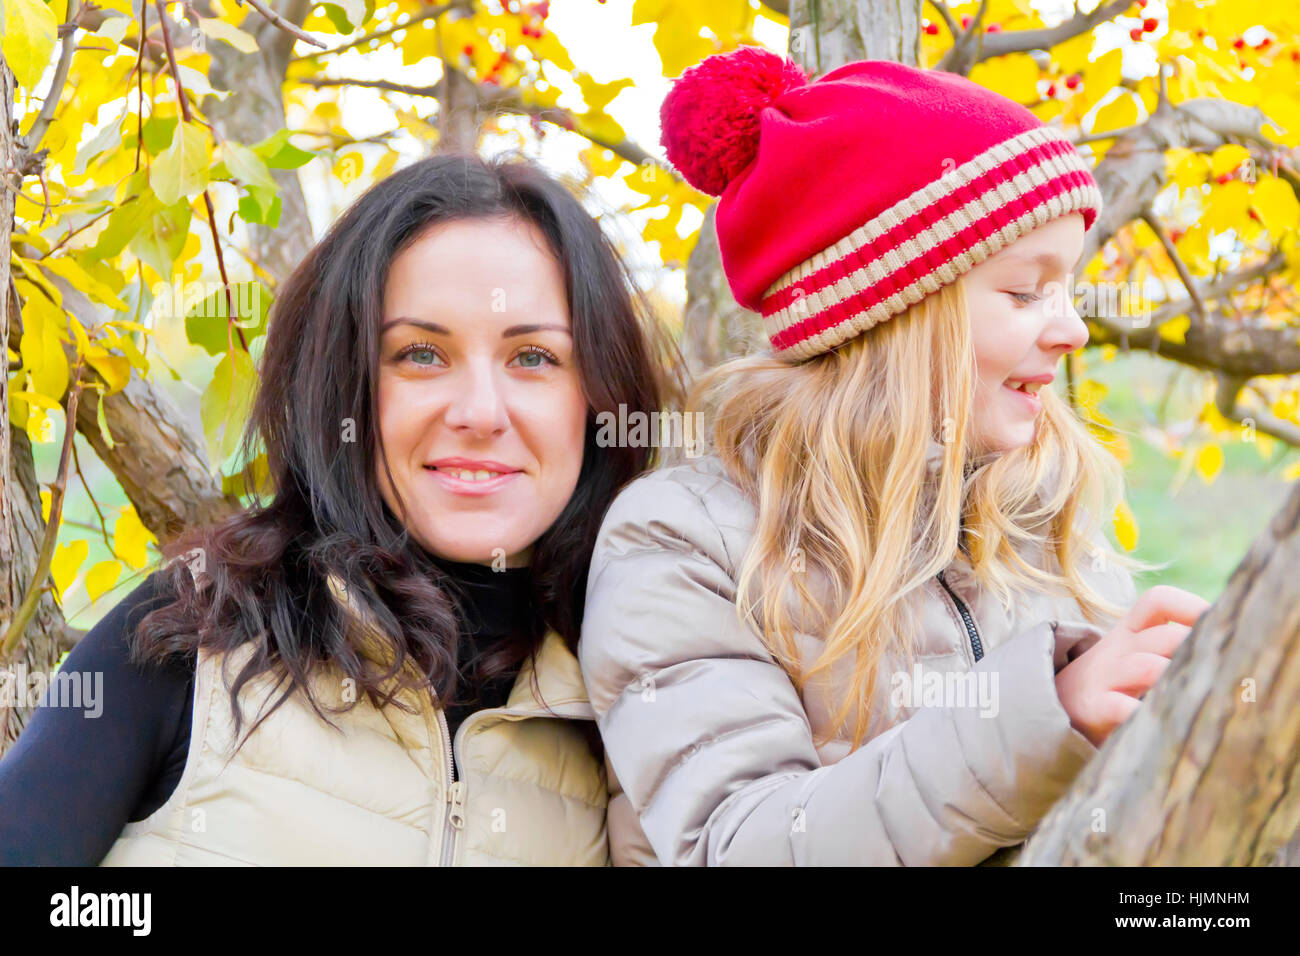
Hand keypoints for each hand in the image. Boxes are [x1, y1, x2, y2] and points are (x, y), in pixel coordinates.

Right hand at [1054, 585, 1209, 748]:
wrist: (1051, 708)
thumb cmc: (1108, 686)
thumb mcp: (1130, 658)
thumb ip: (1167, 650)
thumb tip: (1227, 653)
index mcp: (1128, 632)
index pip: (1158, 601)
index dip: (1191, 607)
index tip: (1215, 628)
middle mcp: (1117, 649)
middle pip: (1168, 637)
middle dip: (1198, 653)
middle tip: (1220, 677)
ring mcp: (1104, 677)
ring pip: (1149, 667)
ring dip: (1176, 681)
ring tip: (1195, 702)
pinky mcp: (1094, 708)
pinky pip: (1123, 707)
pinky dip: (1146, 716)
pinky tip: (1166, 730)